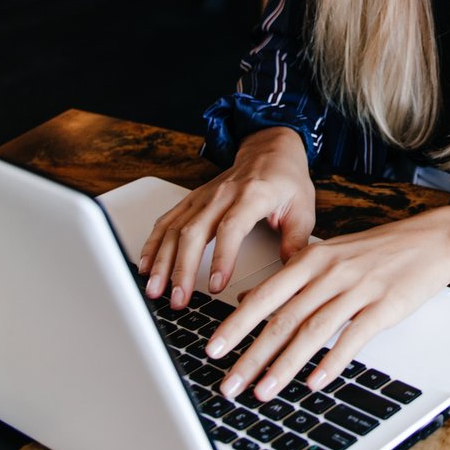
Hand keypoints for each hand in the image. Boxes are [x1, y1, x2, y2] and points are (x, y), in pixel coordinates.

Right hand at [140, 127, 314, 308]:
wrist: (270, 150)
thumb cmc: (286, 180)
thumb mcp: (303, 209)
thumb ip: (296, 242)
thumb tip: (290, 275)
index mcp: (252, 196)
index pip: (231, 228)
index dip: (221, 258)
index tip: (215, 285)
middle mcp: (222, 195)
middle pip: (194, 232)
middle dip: (182, 269)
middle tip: (178, 299)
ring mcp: (203, 197)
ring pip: (175, 229)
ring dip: (162, 261)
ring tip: (156, 290)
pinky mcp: (192, 201)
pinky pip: (167, 222)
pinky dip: (153, 245)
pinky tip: (146, 267)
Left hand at [206, 204, 449, 401]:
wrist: (432, 240)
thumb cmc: (379, 251)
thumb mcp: (330, 255)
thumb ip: (291, 277)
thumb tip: (250, 299)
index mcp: (311, 259)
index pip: (264, 295)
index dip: (235, 325)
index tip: (212, 349)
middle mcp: (330, 273)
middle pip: (282, 319)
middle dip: (250, 355)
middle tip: (228, 384)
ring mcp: (357, 289)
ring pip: (311, 332)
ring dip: (283, 366)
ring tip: (262, 392)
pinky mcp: (385, 306)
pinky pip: (352, 338)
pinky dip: (331, 362)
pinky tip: (314, 383)